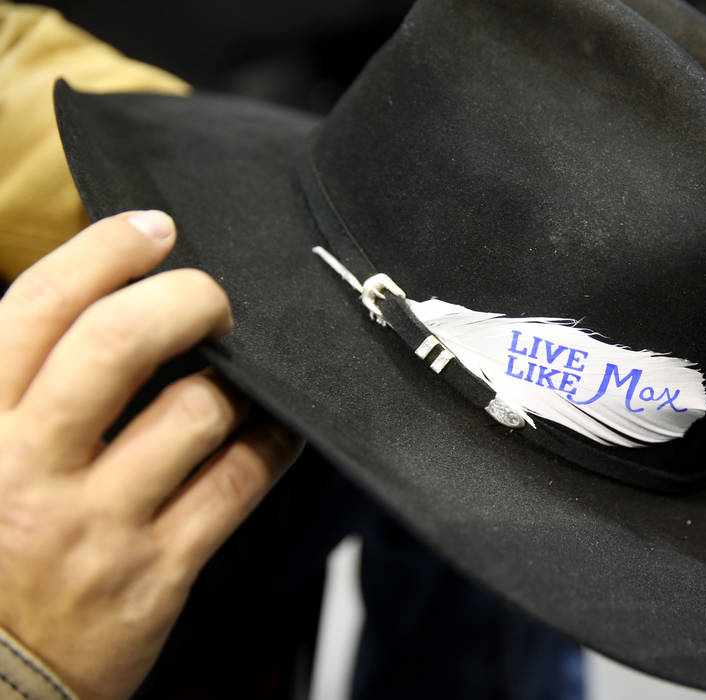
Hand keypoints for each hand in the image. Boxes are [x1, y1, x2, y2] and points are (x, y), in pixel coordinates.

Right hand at [0, 211, 302, 699]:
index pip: (38, 311)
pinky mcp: (158, 571)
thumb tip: (84, 315)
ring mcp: (98, 523)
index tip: (151, 228)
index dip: (103, 252)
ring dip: (240, 377)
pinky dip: (272, 440)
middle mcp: (29, 469)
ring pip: (197, 411)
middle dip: (185, 298)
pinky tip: (279, 423)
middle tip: (212, 295)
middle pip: (120, 345)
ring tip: (249, 365)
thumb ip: (14, 392)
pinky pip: (239, 482)